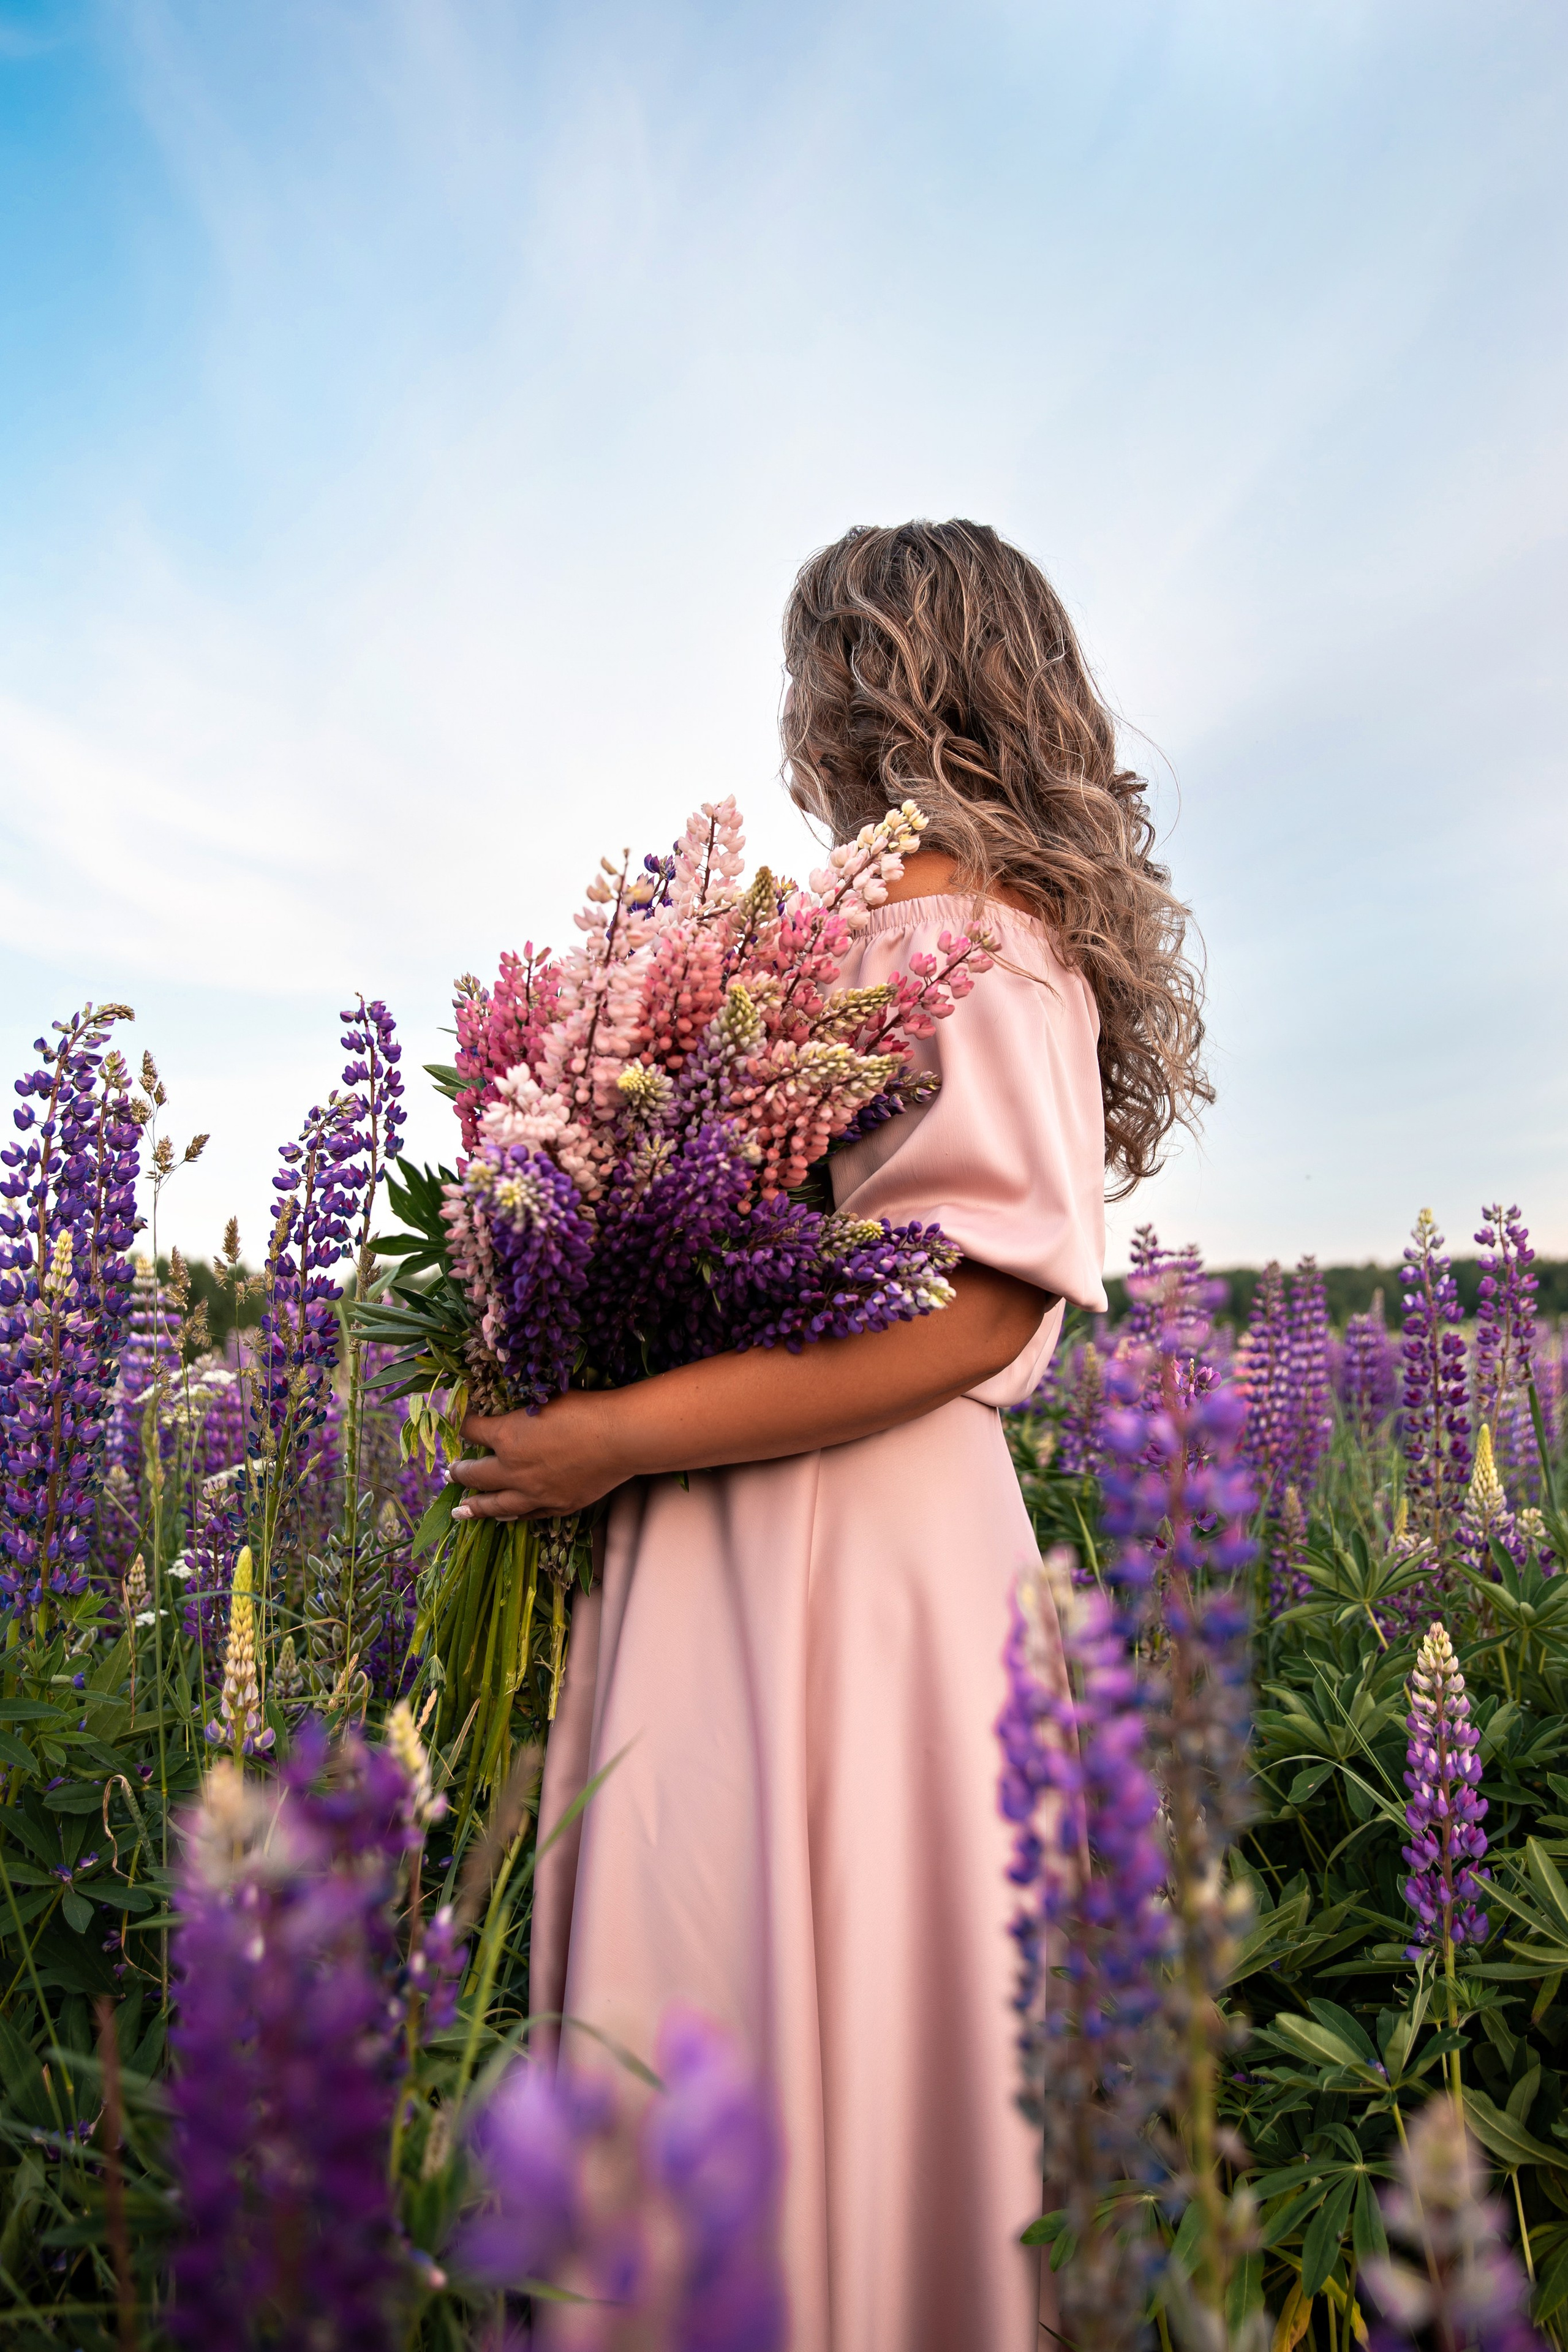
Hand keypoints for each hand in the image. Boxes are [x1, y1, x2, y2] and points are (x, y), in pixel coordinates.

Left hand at [452, 1392, 631, 1520]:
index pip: (472, 1432)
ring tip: (461, 1511)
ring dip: (475, 1507)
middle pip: (474, 1475)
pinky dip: (512, 1515)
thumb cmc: (584, 1409)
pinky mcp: (556, 1506)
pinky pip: (526, 1515)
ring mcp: (533, 1493)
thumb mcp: (543, 1400)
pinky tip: (505, 1516)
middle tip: (451, 1474)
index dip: (466, 1426)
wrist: (619, 1437)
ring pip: (495, 1504)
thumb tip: (506, 1416)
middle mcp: (512, 1470)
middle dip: (460, 1472)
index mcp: (506, 1437)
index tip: (465, 1425)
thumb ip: (520, 1413)